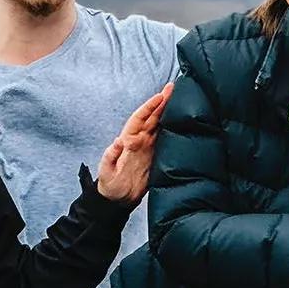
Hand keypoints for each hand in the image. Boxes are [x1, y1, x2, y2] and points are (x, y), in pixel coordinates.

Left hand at [97, 83, 173, 203]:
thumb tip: (119, 140)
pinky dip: (172, 126)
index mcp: (128, 139)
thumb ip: (111, 155)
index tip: (160, 96)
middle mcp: (139, 139)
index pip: (140, 118)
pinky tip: (181, 119)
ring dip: (168, 110)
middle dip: (162, 101)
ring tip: (179, 97)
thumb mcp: (107, 170)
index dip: (150, 107)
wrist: (118, 200)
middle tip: (173, 87)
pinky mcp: (156, 154)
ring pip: (160, 124)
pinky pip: (166, 137)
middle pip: (152, 116)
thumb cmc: (110, 185)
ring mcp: (149, 146)